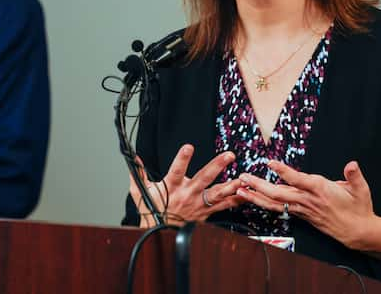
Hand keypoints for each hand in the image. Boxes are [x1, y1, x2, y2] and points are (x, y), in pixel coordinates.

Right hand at [129, 144, 244, 226]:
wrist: (160, 233)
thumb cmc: (152, 210)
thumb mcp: (141, 191)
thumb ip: (139, 173)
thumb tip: (135, 158)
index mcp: (171, 187)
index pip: (176, 170)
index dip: (182, 159)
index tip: (188, 147)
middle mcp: (187, 194)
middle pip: (204, 178)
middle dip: (217, 166)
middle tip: (228, 155)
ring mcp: (198, 204)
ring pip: (217, 192)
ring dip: (231, 185)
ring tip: (242, 178)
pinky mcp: (205, 211)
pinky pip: (223, 206)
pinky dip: (235, 200)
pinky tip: (245, 194)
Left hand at [235, 160, 380, 250]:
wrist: (358, 231)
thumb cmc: (359, 208)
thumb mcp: (361, 190)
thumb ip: (354, 176)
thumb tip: (352, 164)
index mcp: (320, 190)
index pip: (298, 179)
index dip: (284, 171)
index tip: (270, 163)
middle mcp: (307, 200)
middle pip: (279, 193)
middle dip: (259, 185)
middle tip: (243, 177)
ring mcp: (302, 208)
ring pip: (275, 202)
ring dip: (256, 196)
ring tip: (239, 189)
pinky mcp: (300, 213)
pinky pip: (278, 208)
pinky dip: (263, 203)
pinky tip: (251, 198)